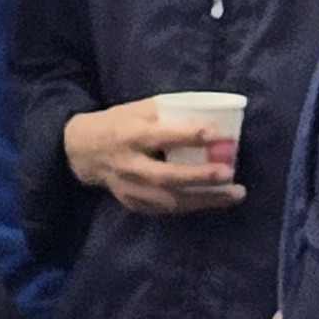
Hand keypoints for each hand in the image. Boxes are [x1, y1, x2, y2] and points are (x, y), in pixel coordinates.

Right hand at [64, 101, 244, 215]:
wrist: (83, 152)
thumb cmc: (120, 124)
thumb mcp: (138, 109)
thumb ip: (169, 111)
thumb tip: (211, 112)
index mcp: (130, 136)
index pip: (158, 137)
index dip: (185, 135)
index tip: (213, 133)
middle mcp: (129, 165)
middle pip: (166, 176)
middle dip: (199, 176)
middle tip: (229, 173)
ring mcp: (130, 189)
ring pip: (170, 199)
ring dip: (205, 198)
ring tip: (235, 193)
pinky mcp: (134, 203)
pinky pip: (167, 209)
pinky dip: (193, 205)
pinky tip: (217, 200)